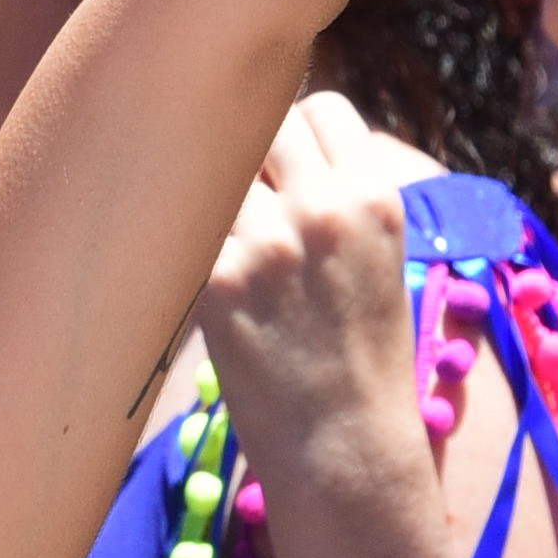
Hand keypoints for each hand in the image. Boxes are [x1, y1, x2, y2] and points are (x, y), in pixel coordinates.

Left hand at [192, 94, 448, 535]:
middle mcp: (324, 207)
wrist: (344, 448)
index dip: (298, 134)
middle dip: (248, 152)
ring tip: (216, 233)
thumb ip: (338, 200)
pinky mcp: (216, 277)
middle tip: (242, 199)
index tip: (284, 167)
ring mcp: (267, 240)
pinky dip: (178, 231)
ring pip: (214, 165)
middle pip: (264, 122)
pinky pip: (180, 218)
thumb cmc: (362, 359)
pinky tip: (179, 256)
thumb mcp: (380, 262)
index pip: (322, 109)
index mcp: (375, 198)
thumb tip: (276, 149)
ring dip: (209, 189)